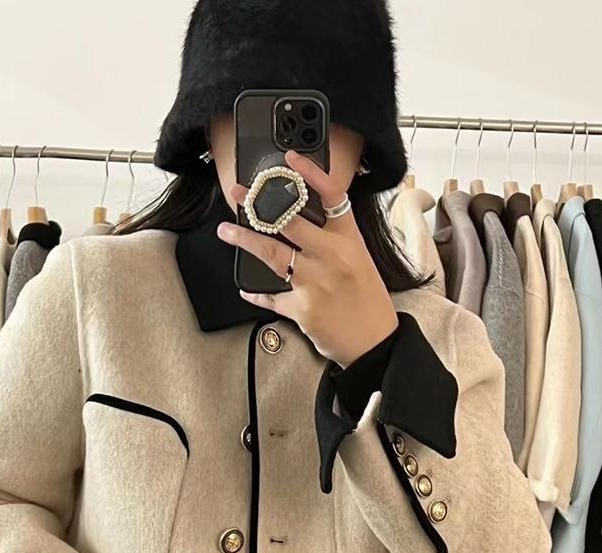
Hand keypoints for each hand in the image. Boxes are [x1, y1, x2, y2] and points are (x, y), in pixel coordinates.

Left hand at [216, 149, 399, 367]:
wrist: (374, 342)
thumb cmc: (368, 302)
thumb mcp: (360, 261)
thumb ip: (335, 241)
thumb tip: (302, 224)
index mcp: (350, 241)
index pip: (332, 196)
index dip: (310, 174)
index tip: (290, 160)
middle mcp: (332, 257)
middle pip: (290, 222)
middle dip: (259, 205)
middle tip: (239, 194)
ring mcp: (315, 283)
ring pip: (272, 254)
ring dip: (245, 241)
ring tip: (227, 231)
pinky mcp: (302, 309)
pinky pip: (271, 297)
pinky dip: (256, 293)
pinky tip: (246, 289)